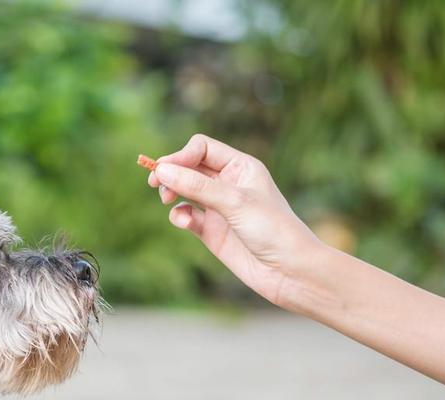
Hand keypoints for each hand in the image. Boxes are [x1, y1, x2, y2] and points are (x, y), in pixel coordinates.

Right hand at [148, 134, 324, 310]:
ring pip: (184, 190)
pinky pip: (187, 215)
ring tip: (167, 199)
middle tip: (154, 182)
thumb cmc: (272, 230)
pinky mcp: (212, 231)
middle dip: (171, 172)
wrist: (290, 272)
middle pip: (189, 167)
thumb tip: (163, 170)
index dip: (181, 155)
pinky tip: (183, 221)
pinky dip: (179, 215)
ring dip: (172, 191)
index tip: (165, 169)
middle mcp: (228, 183)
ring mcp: (219, 207)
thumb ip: (197, 186)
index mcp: (241, 167)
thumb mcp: (234, 202)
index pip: (202, 148)